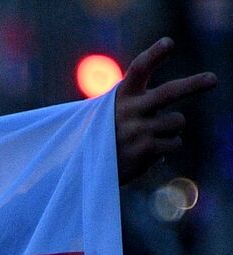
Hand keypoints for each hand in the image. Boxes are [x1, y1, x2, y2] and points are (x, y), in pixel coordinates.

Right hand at [115, 38, 217, 184]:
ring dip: (171, 129)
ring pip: (177, 121)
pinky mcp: (145, 150)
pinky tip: (147, 152)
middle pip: (168, 92)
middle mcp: (128, 110)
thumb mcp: (117, 111)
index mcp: (121, 96)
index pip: (138, 70)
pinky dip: (167, 147)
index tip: (168, 42)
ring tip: (150, 136)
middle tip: (213, 79)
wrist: (84, 169)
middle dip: (193, 84)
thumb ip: (143, 100)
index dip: (154, 55)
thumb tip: (186, 103)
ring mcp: (136, 130)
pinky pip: (175, 143)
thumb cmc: (108, 134)